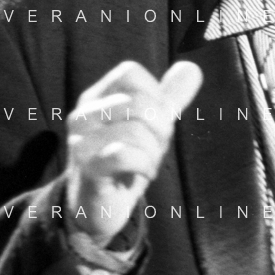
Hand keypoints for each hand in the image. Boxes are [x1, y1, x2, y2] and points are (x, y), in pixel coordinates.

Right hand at [65, 60, 202, 244]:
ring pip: (134, 130)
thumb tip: (192, 67)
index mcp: (97, 97)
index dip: (154, 95)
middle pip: (139, 102)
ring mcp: (81, 143)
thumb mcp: (152, 124)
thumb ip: (171, 96)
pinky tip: (143, 173)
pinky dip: (143, 164)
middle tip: (155, 147)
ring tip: (147, 162)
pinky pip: (122, 155)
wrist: (98, 207)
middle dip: (161, 128)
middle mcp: (83, 115)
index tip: (155, 120)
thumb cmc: (126, 158)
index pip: (129, 72)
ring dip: (153, 151)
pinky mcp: (87, 170)